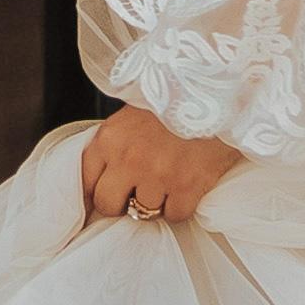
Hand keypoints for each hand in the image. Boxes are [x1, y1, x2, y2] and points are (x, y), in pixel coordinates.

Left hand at [79, 106, 243, 228]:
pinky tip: (187, 186)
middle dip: (121, 204)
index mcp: (110, 137)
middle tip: (136, 195)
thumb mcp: (133, 113)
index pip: (84, 179)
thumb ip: (115, 143)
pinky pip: (174, 215)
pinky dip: (181, 206)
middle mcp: (128, 159)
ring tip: (169, 180)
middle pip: (107, 204)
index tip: (102, 198)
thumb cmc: (177, 98)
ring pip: (144, 213)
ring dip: (156, 202)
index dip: (94, 192)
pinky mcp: (187, 186)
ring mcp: (157, 175)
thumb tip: (105, 178)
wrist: (220, 89)